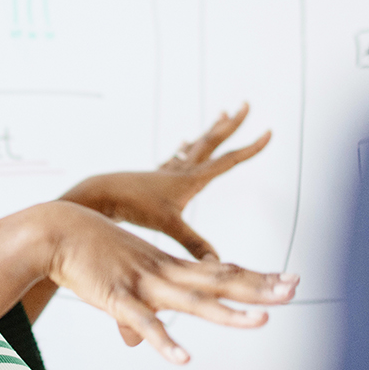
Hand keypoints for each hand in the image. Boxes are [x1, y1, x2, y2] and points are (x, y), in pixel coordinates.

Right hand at [35, 201, 299, 363]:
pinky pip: (144, 324)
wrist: (53, 232)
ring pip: (194, 301)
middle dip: (258, 287)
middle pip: (220, 282)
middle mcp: (164, 273)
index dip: (255, 277)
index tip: (287, 279)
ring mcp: (144, 284)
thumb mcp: (117, 289)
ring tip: (262, 321)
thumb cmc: (86, 256)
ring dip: (229, 313)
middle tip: (295, 289)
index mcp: (168, 268)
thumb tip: (132, 342)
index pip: (222, 272)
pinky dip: (164, 341)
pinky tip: (183, 358)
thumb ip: (129, 318)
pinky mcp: (118, 299)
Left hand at [62, 103, 270, 260]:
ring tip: (221, 115)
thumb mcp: (168, 226)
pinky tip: (181, 146)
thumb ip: (194, 244)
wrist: (99, 196)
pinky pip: (175, 159)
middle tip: (246, 104)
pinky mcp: (153, 178)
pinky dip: (184, 150)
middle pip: (211, 141)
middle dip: (231, 124)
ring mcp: (165, 172)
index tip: (269, 131)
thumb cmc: (132, 208)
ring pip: (195, 146)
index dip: (251, 148)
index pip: (228, 161)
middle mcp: (180, 170)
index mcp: (190, 179)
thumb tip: (217, 265)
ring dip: (210, 131)